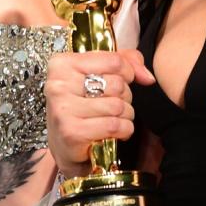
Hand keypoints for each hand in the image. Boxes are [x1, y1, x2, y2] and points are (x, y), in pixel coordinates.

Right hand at [45, 49, 154, 175]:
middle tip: (112, 105)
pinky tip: (113, 132)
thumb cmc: (83, 106)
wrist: (65, 145)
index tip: (122, 81)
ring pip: (118, 106)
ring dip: (125, 115)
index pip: (113, 60)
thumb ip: (126, 62)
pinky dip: (123, 130)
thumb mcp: (99, 74)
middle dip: (124, 96)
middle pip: (117, 84)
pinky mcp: (72, 132)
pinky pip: (114, 125)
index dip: (127, 71)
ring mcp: (63, 109)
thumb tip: (147, 77)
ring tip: (112, 119)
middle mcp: (58, 85)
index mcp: (62, 64)